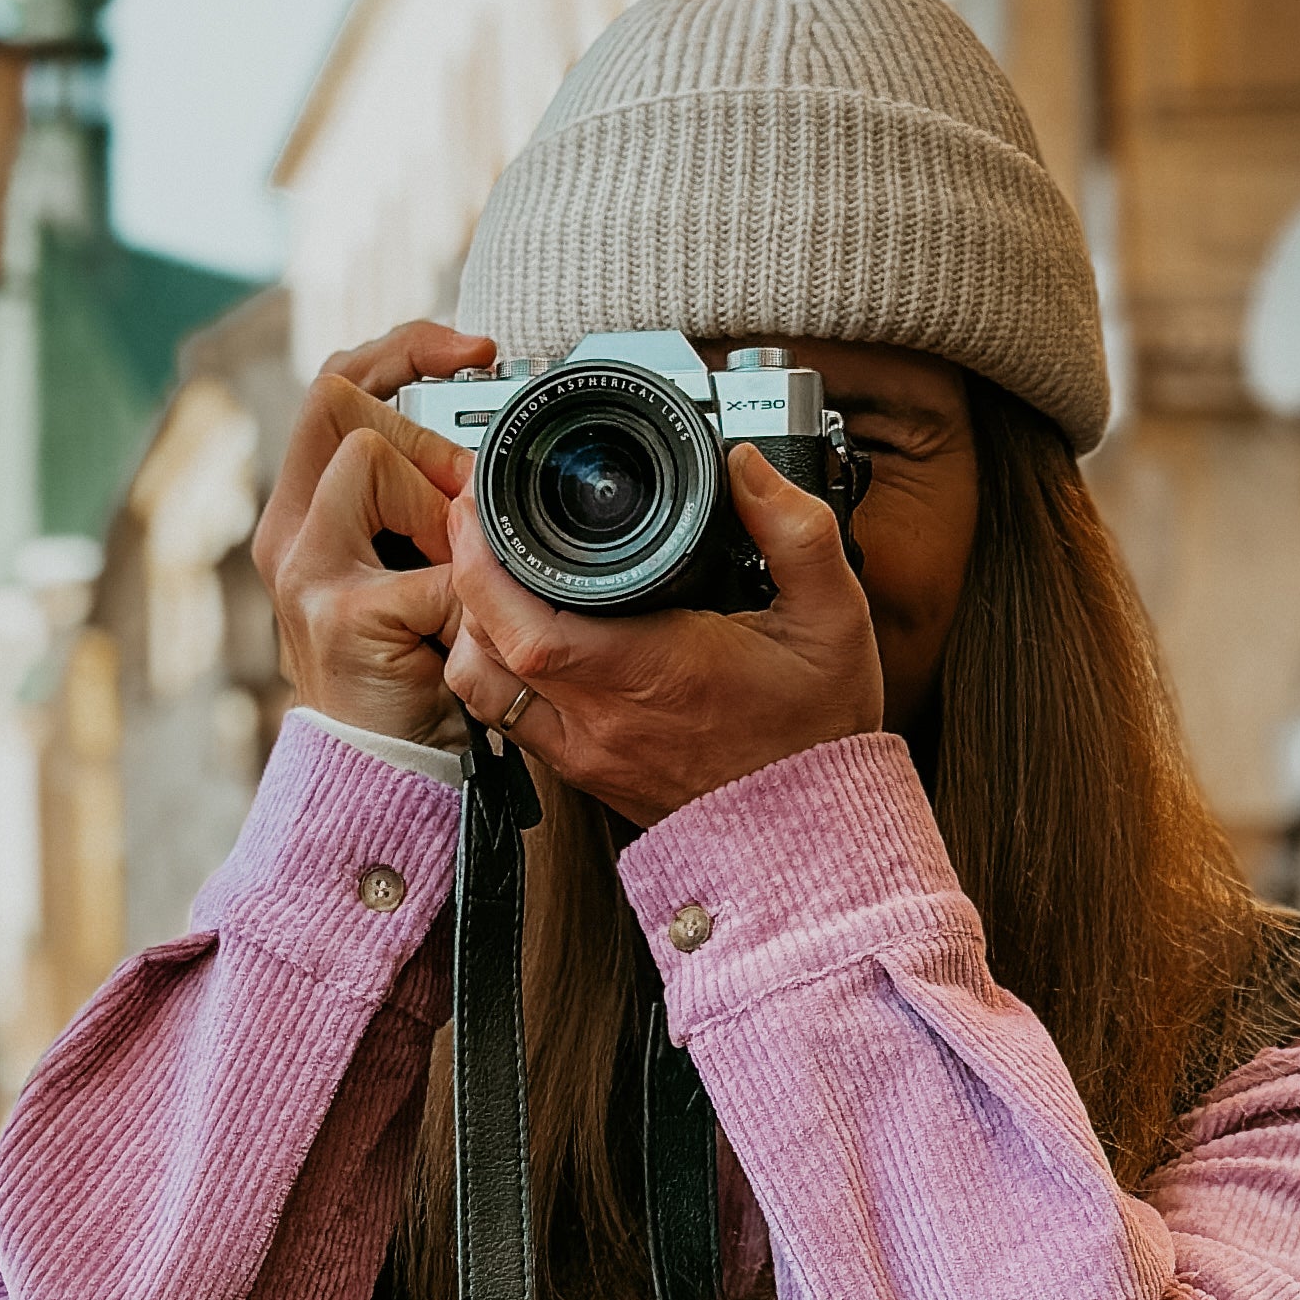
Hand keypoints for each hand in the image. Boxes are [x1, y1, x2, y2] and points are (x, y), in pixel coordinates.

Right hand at [251, 321, 494, 747]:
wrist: (385, 779)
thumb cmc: (412, 678)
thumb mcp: (415, 575)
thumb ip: (427, 510)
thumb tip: (486, 452)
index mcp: (302, 515)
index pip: (334, 387)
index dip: (400, 350)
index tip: (475, 351)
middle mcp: (286, 535)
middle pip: (338, 405)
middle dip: (422, 437)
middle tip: (465, 505)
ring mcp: (304, 574)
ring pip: (368, 461)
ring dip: (438, 509)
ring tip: (456, 580)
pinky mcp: (340, 619)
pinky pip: (429, 563)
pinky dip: (467, 596)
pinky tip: (463, 636)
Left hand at [440, 445, 884, 821]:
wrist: (811, 832)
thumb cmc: (819, 733)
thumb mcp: (832, 618)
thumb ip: (797, 531)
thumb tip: (747, 467)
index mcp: (649, 672)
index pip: (523, 621)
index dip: (482, 560)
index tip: (482, 507)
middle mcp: (602, 719)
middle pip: (483, 646)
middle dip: (467, 576)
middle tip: (481, 524)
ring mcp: (586, 753)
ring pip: (482, 688)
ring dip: (473, 629)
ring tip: (495, 578)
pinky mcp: (586, 774)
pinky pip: (509, 720)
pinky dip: (497, 671)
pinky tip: (523, 637)